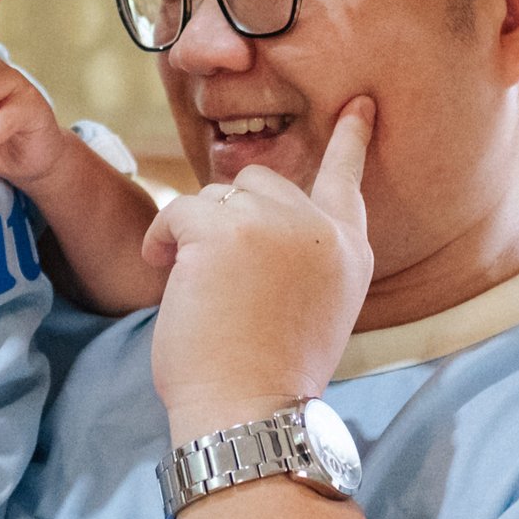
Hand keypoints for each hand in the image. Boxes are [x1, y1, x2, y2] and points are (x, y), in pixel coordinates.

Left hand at [141, 99, 374, 440]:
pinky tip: (166, 275)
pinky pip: (179, 211)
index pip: (347, 182)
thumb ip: (299, 257)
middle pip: (262, 182)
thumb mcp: (310, 309)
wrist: (249, 412)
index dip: (350, 143)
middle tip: (215, 277)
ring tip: (196, 291)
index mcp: (348, 253)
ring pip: (217, 195)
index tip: (357, 106)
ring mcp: (275, 224)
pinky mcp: (225, 230)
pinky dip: (161, 243)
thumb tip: (246, 217)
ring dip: (194, 236)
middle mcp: (320, 230)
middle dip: (229, 218)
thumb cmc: (265, 376)